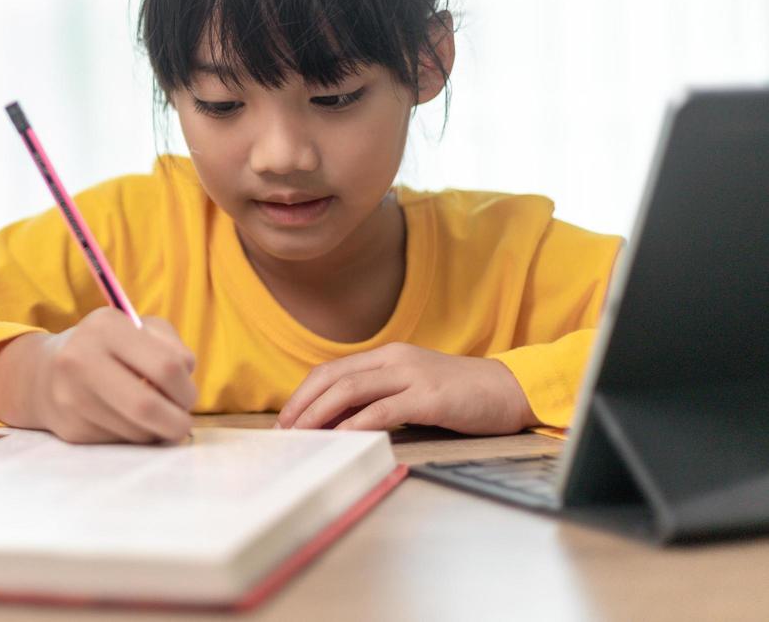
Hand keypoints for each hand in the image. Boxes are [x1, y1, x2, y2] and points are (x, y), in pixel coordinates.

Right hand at [28, 307, 196, 444]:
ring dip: (155, 430)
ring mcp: (72, 397)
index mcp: (106, 326)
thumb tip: (186, 376)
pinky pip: (120, 443)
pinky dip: (133, 436)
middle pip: (147, 405)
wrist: (44, 373)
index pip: (166, 366)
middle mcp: (82, 358)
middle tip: (181, 421)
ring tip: (151, 416)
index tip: (187, 395)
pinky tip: (124, 420)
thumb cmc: (106, 348)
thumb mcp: (137, 329)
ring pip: (136, 431)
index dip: (186, 388)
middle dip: (176, 421)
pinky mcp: (72, 429)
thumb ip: (171, 345)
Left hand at [274, 343, 536, 435]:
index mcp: (387, 356)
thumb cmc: (461, 396)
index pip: (332, 370)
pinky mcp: (429, 398)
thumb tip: (338, 420)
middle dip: (303, 404)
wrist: (511, 390)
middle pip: (333, 377)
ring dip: (320, 413)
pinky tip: (340, 439)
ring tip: (302, 434)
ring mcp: (412, 376)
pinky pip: (382, 410)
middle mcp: (395, 360)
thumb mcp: (413, 388)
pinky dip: (355, 425)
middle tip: (284, 429)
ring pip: (350, 390)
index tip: (287, 417)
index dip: (305, 393)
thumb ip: (380, 397)